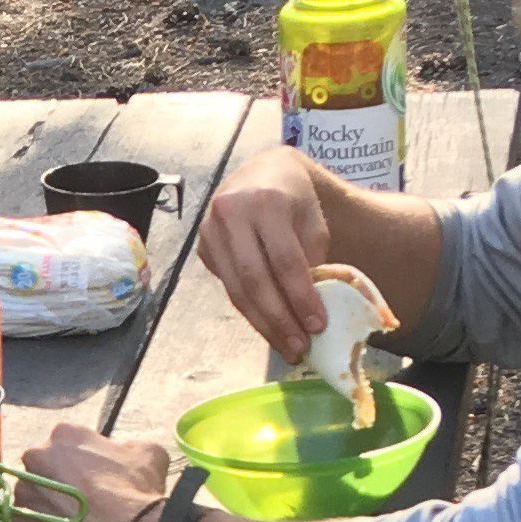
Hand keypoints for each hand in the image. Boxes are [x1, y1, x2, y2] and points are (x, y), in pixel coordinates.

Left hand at [13, 423, 168, 521]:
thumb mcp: (147, 453)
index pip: (65, 444)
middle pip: (42, 468)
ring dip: (47, 506)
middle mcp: (36, 457)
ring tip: (71, 521)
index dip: (79, 462)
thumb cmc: (137, 491)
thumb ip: (127, 445)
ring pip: (32, 496)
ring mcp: (24, 492)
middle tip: (79, 500)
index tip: (90, 477)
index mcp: (64, 434)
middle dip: (57, 481)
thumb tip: (122, 450)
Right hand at [197, 150, 334, 356]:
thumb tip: (309, 309)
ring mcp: (210, 231)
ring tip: (287, 347)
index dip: (300, 296)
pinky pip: (229, 288)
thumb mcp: (313, 220)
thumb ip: (313, 258)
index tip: (317, 325)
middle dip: (279, 319)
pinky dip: (250, 312)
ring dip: (263, 324)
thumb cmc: (293, 199)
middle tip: (300, 347)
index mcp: (265, 201)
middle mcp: (231, 214)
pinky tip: (269, 328)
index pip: (284, 259)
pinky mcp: (203, 248)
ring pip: (236, 290)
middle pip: (255, 279)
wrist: (260, 174)